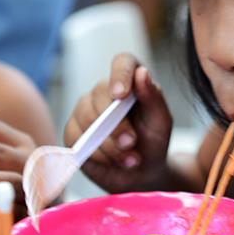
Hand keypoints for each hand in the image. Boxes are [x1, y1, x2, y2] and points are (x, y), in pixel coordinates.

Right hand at [64, 53, 172, 193]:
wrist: (142, 172)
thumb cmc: (153, 142)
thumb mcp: (161, 122)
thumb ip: (153, 97)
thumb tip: (142, 72)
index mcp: (130, 81)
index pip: (122, 62)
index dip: (120, 74)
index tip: (121, 95)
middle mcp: (104, 92)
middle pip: (99, 95)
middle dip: (116, 125)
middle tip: (131, 143)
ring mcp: (84, 111)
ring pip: (86, 120)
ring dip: (110, 144)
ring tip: (130, 159)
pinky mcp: (72, 133)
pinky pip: (77, 140)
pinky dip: (98, 154)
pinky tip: (113, 162)